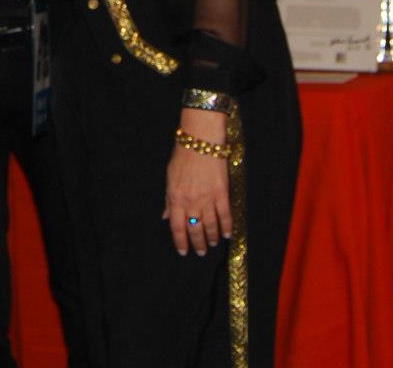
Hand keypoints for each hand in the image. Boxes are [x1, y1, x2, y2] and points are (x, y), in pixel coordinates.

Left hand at [163, 108, 233, 255]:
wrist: (201, 140)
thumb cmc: (182, 155)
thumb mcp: (170, 177)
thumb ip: (169, 200)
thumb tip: (166, 216)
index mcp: (176, 198)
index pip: (177, 227)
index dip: (180, 242)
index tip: (183, 251)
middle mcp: (191, 202)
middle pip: (195, 229)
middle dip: (198, 243)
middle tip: (200, 252)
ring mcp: (207, 198)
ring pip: (211, 225)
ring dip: (212, 237)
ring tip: (212, 244)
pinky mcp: (222, 193)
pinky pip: (225, 215)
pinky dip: (226, 227)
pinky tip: (227, 234)